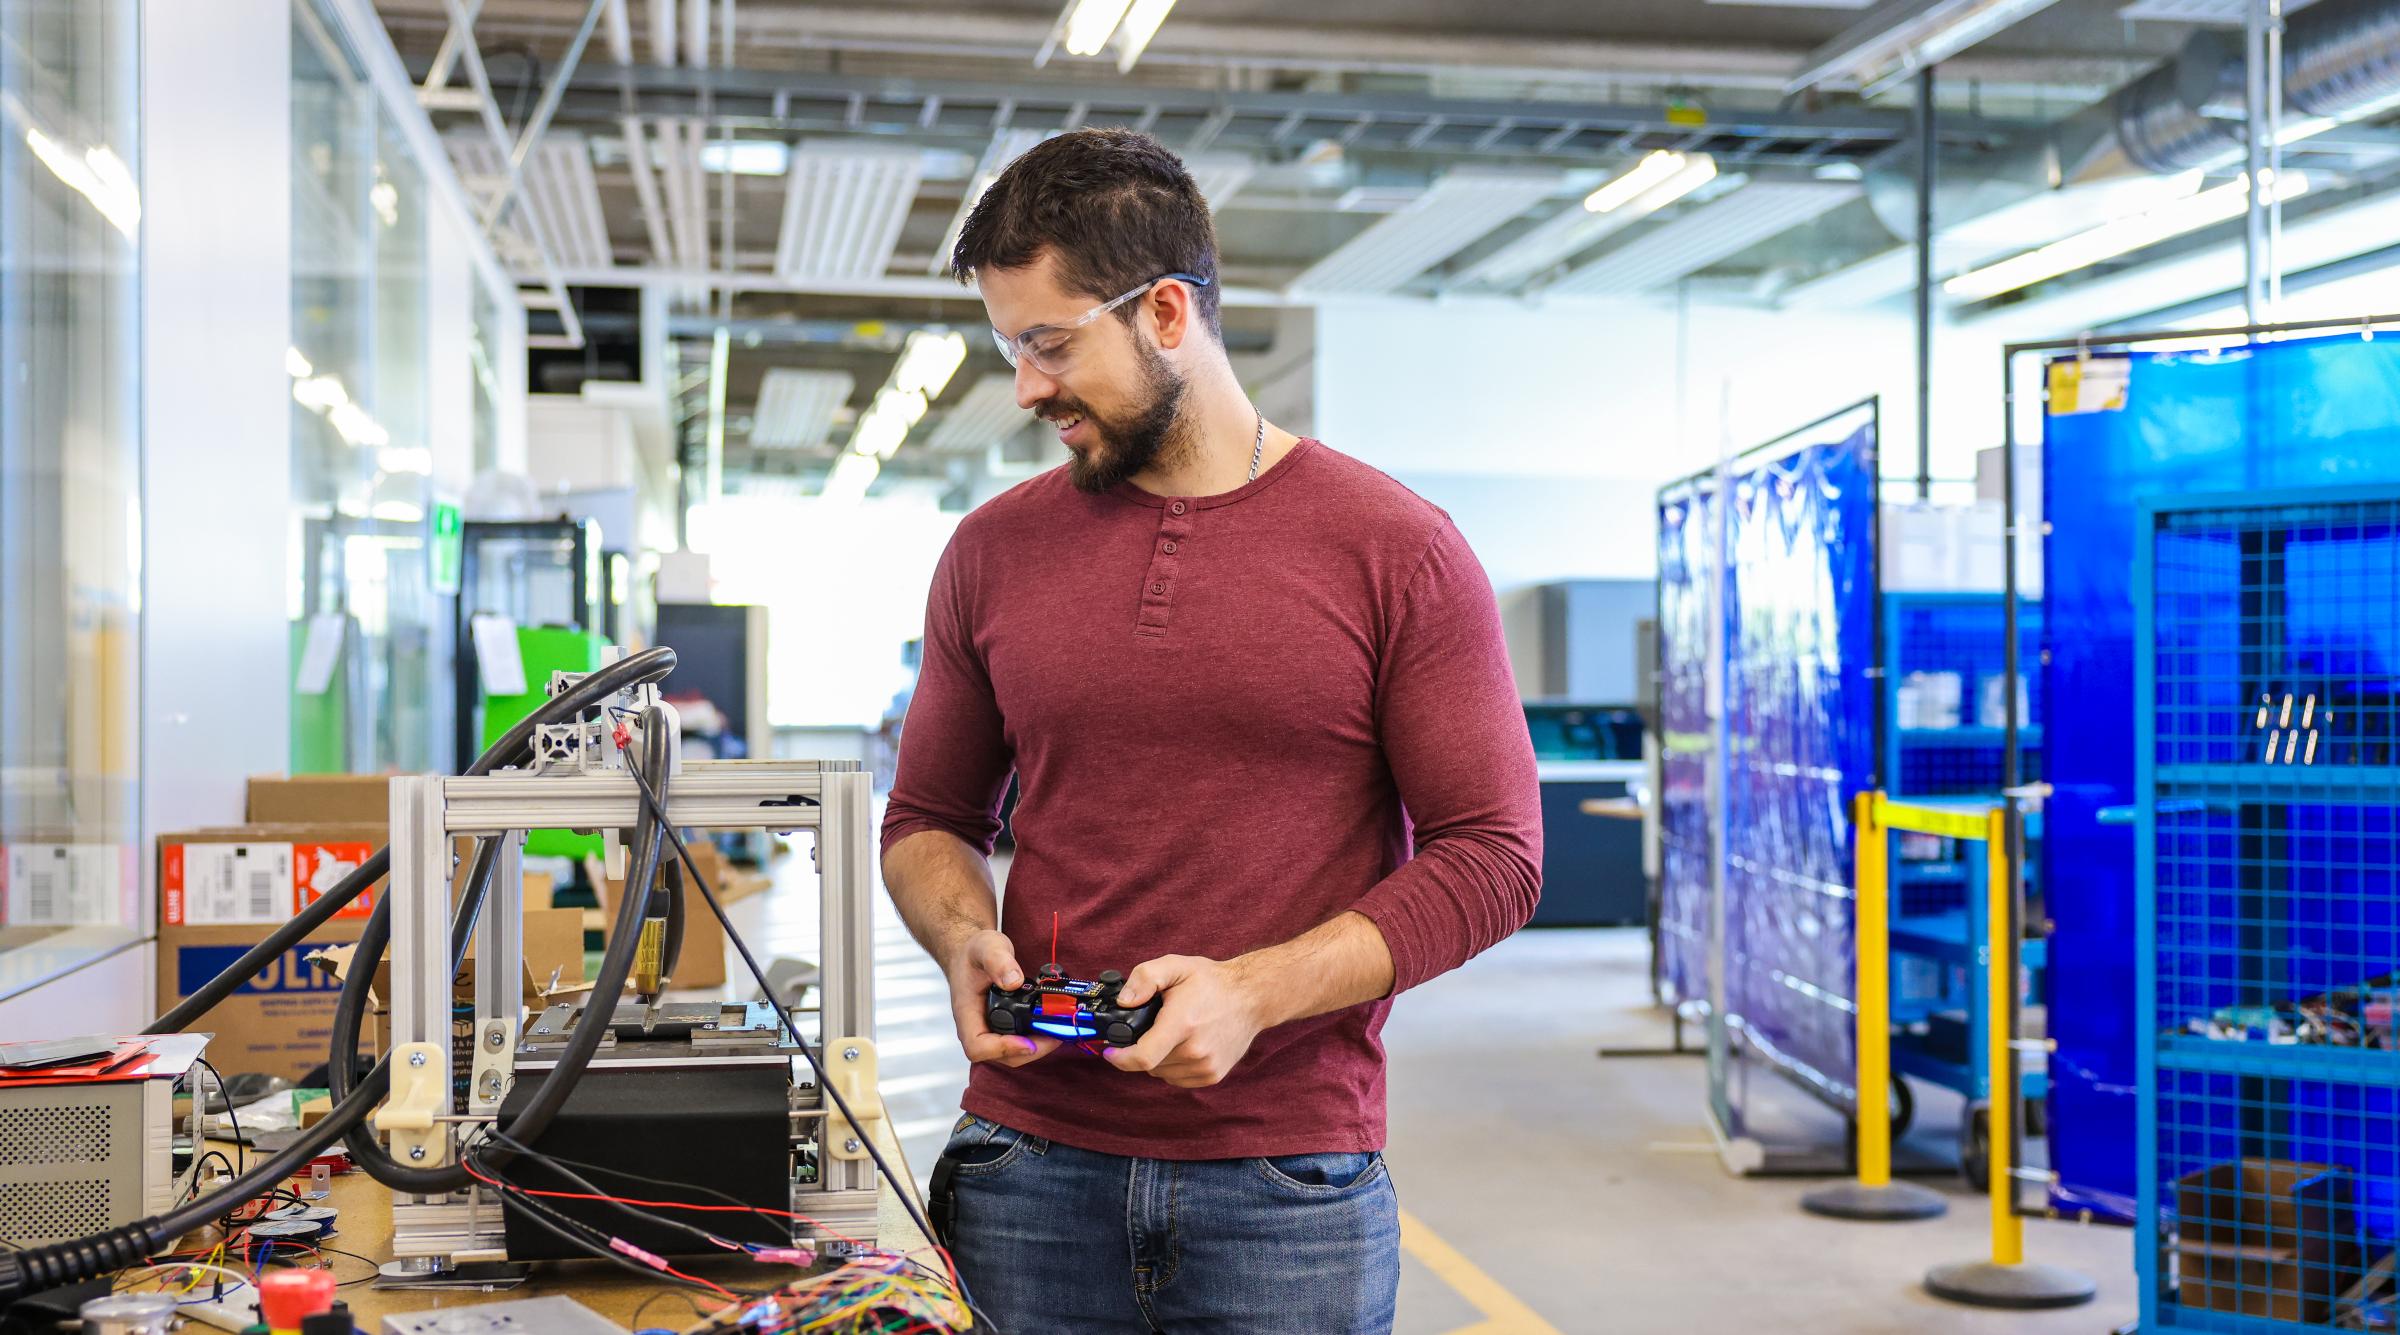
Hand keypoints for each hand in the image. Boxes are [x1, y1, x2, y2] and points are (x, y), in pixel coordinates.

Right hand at [946, 929, 1058, 1067]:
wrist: (970, 954)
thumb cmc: (973, 953)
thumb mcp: (986, 948)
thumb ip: (998, 962)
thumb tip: (1014, 982)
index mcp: (966, 1013)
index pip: (977, 1046)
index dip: (1002, 1049)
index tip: (1026, 1041)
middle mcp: (976, 1027)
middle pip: (999, 1056)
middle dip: (1029, 1050)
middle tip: (1054, 1036)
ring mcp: (989, 1030)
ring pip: (1011, 1054)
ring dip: (1036, 1047)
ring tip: (1057, 1032)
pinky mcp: (1002, 1028)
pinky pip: (1017, 1043)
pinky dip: (1035, 1040)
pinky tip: (1050, 1027)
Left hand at [1103, 954, 1266, 1088]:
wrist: (1251, 997)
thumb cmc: (1212, 982)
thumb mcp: (1175, 966)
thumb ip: (1145, 978)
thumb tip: (1124, 1001)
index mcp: (1182, 1024)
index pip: (1142, 1057)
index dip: (1120, 1058)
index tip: (1110, 1051)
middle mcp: (1195, 1051)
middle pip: (1149, 1064)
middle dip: (1142, 1048)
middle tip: (1153, 1026)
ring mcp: (1206, 1067)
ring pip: (1162, 1073)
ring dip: (1158, 1058)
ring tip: (1172, 1033)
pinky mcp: (1212, 1076)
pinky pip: (1177, 1079)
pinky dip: (1172, 1066)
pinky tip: (1183, 1045)